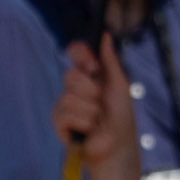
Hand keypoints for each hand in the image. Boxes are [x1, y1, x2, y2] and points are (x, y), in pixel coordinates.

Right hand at [53, 37, 137, 170]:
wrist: (118, 145)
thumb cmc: (121, 117)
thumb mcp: (119, 84)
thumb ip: (110, 60)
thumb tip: (105, 35)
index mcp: (88, 76)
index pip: (75, 54)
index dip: (80, 54)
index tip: (93, 65)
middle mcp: (73, 88)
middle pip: (70, 75)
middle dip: (91, 90)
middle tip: (101, 103)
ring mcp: (63, 105)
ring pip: (69, 97)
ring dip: (90, 110)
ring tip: (97, 120)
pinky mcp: (59, 122)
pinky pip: (66, 113)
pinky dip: (84, 121)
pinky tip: (88, 129)